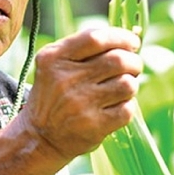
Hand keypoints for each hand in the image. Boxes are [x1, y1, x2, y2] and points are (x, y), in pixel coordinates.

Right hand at [18, 27, 142, 161]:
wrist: (40, 137)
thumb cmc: (54, 95)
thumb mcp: (53, 65)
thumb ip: (83, 48)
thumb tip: (129, 39)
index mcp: (54, 58)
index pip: (96, 38)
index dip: (121, 37)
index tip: (132, 42)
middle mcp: (66, 80)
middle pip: (118, 60)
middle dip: (133, 61)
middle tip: (133, 66)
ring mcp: (80, 104)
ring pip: (127, 84)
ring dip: (131, 84)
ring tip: (122, 88)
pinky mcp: (94, 126)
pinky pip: (127, 109)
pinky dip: (127, 106)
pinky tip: (116, 106)